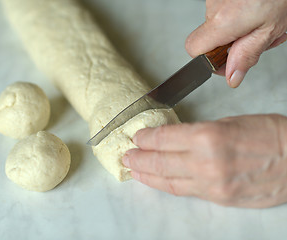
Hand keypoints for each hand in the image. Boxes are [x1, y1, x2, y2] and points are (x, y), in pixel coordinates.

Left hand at [122, 114, 286, 207]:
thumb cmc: (269, 135)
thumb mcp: (229, 123)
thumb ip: (198, 133)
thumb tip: (175, 139)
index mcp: (208, 137)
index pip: (164, 138)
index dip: (146, 138)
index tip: (137, 136)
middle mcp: (206, 163)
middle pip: (160, 162)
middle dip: (139, 158)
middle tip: (127, 155)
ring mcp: (212, 184)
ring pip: (168, 181)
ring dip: (147, 175)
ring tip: (133, 170)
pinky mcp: (218, 198)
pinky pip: (185, 191)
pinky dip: (167, 185)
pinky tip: (156, 181)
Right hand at [185, 0, 286, 87]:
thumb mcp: (269, 30)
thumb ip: (247, 55)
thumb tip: (231, 76)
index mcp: (223, 22)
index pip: (193, 49)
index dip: (207, 58)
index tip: (224, 59)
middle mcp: (214, 7)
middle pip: (210, 37)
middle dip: (232, 43)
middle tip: (256, 37)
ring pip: (220, 23)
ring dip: (240, 27)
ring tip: (263, 20)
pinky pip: (225, 9)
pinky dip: (241, 14)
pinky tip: (258, 9)